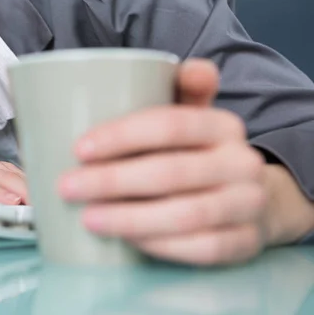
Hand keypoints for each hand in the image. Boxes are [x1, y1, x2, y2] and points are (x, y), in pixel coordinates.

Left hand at [58, 59, 267, 265]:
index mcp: (221, 124)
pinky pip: (203, 248)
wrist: (251, 199)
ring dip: (129, 218)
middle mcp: (242, 161)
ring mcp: (248, 204)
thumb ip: (170, 92)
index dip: (122, 136)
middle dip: (111, 181)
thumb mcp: (188, 118)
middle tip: (68, 187)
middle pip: (171, 171)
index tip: (79, 149)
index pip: (169, 123)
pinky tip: (126, 242)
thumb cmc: (197, 155)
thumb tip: (169, 69)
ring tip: (87, 218)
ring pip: (186, 214)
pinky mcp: (246, 242)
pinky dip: (161, 245)